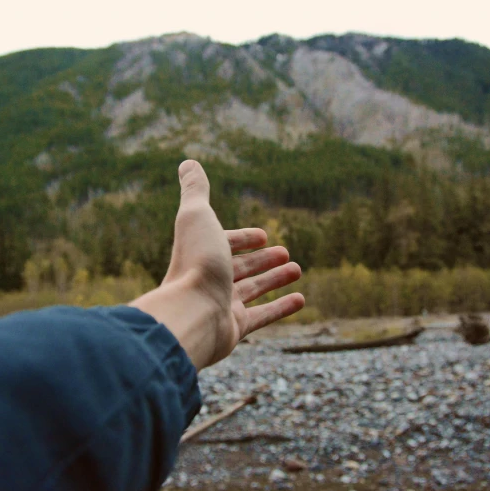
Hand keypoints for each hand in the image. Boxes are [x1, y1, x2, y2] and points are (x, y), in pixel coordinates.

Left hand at [130, 160, 304, 368]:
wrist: (191, 314)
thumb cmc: (196, 262)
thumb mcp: (197, 216)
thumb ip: (195, 190)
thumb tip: (188, 162)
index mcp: (200, 254)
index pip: (224, 243)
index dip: (243, 238)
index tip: (263, 236)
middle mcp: (208, 280)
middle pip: (239, 268)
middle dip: (262, 259)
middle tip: (285, 252)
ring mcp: (220, 306)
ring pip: (252, 291)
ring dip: (275, 279)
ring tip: (297, 269)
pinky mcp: (234, 328)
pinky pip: (262, 316)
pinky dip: (281, 307)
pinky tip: (301, 300)